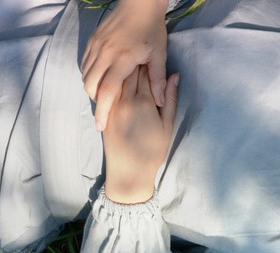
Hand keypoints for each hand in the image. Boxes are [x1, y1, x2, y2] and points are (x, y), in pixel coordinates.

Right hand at [82, 0, 168, 131]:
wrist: (139, 2)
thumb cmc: (152, 28)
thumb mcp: (159, 54)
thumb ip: (157, 80)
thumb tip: (160, 103)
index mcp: (123, 59)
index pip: (108, 92)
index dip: (103, 112)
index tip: (101, 127)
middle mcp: (105, 53)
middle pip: (91, 86)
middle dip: (96, 102)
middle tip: (106, 109)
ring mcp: (96, 46)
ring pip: (85, 75)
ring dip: (92, 88)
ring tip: (104, 95)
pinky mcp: (92, 40)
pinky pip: (85, 64)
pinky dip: (90, 75)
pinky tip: (100, 78)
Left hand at [102, 67, 179, 203]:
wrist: (129, 171)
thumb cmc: (152, 150)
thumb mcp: (167, 124)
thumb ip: (170, 98)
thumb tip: (175, 76)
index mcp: (144, 102)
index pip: (146, 73)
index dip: (148, 61)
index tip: (151, 54)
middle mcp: (126, 100)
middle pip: (129, 73)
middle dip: (135, 62)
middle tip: (140, 54)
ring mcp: (113, 106)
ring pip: (117, 80)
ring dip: (122, 70)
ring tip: (128, 63)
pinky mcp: (105, 113)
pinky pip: (107, 91)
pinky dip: (112, 82)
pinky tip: (116, 79)